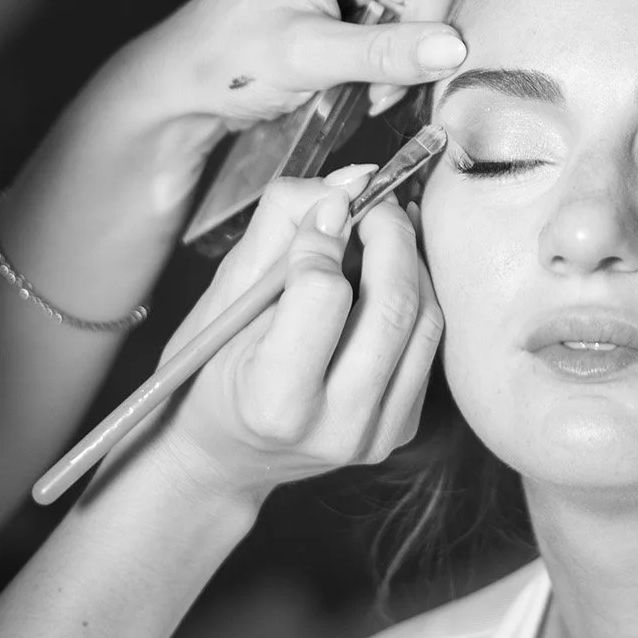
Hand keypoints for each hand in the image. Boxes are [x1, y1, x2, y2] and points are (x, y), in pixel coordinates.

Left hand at [133, 0, 463, 127]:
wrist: (181, 81)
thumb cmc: (227, 58)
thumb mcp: (308, 55)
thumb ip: (383, 52)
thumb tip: (455, 49)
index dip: (422, 43)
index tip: (382, 87)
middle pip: (429, 3)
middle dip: (405, 57)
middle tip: (364, 92)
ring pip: (418, 24)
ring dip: (392, 69)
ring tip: (348, 88)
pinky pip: (397, 33)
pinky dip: (380, 67)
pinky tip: (348, 81)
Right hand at [148, 167, 441, 505]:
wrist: (223, 457)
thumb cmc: (210, 372)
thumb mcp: (225, 297)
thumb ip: (281, 230)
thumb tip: (347, 180)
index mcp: (274, 400)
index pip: (324, 294)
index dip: (325, 236)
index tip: (321, 208)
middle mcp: (335, 427)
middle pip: (392, 306)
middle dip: (389, 234)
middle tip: (371, 200)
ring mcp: (375, 435)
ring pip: (424, 320)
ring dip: (410, 260)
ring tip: (380, 230)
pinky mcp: (401, 430)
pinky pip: (428, 344)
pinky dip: (416, 296)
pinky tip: (389, 275)